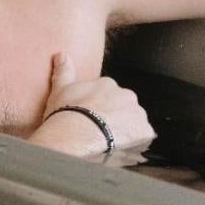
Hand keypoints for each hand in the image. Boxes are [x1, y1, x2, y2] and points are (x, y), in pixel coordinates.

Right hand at [33, 51, 154, 157]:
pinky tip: (121, 149)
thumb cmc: (65, 115)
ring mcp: (137, 114)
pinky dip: (136, 144)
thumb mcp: (59, 89)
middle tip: (101, 132)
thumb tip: (61, 55)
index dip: (101, 109)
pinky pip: (144, 139)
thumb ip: (63, 71)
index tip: (93, 117)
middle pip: (125, 108)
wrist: (74, 137)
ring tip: (110, 144)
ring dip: (127, 132)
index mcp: (108, 85)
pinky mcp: (144, 132)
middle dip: (116, 119)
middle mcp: (126, 95)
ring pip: (135, 123)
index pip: (109, 95)